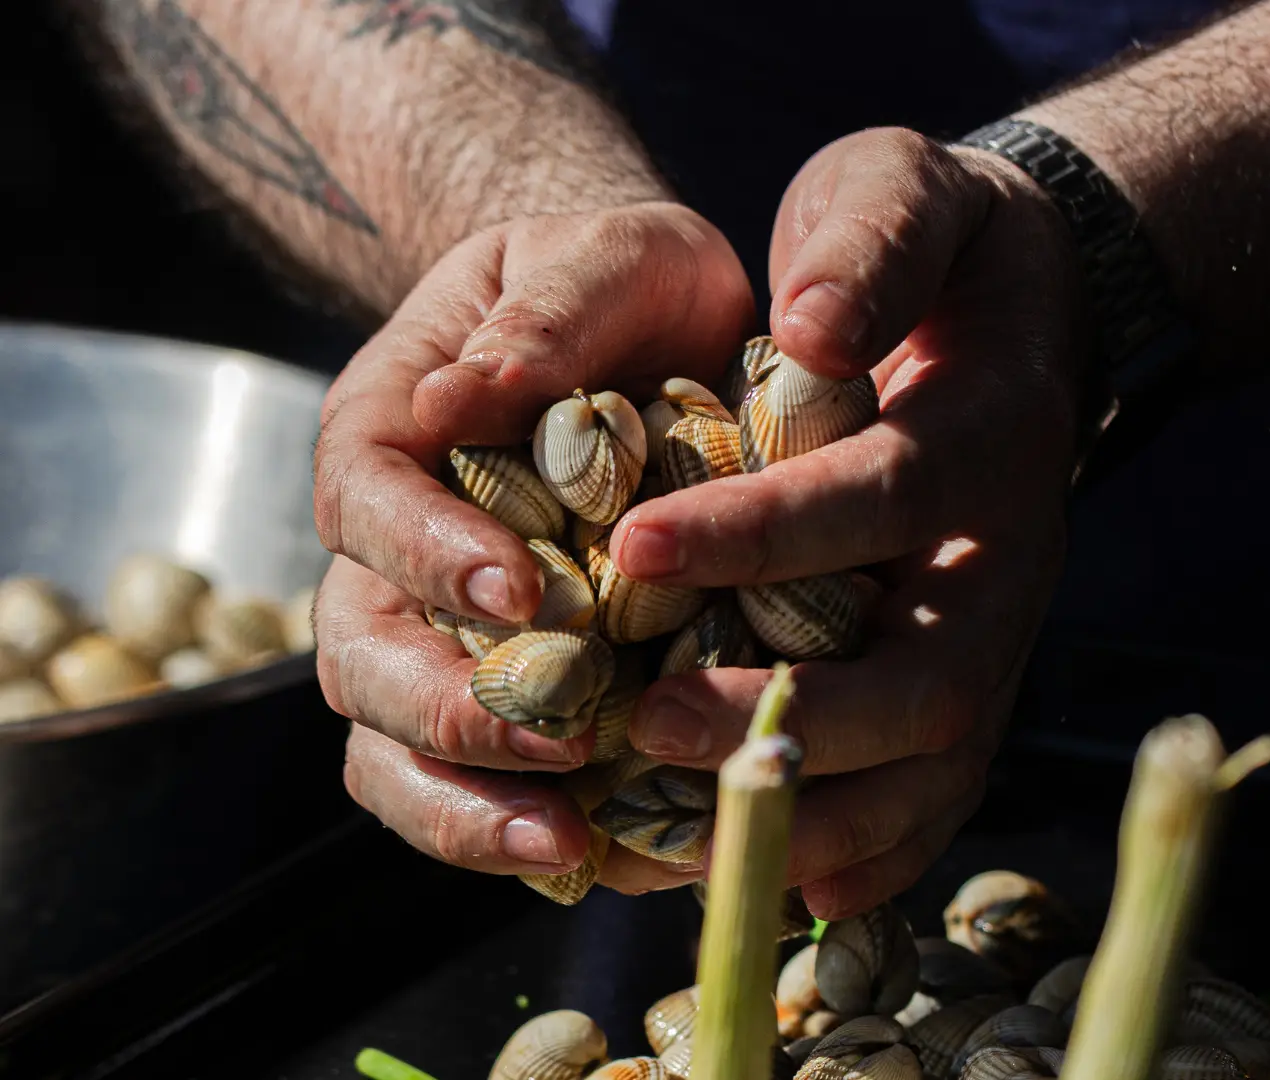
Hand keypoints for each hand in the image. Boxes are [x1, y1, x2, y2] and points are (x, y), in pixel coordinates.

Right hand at [315, 202, 755, 887]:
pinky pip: (471, 779)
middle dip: (448, 711)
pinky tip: (601, 854)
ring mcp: (437, 629)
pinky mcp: (503, 688)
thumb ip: (547, 310)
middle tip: (557, 747)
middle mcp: (393, 545)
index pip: (371, 503)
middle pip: (361, 652)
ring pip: (392, 744)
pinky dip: (516, 825)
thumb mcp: (608, 253)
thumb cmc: (623, 285)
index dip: (431, 556)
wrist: (663, 334)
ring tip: (565, 845)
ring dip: (465, 804)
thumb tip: (470, 390)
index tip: (523, 593)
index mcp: (392, 430)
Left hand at [603, 128, 1085, 915]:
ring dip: (818, 817)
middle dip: (794, 717)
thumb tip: (809, 324)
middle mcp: (1008, 560)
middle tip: (644, 724)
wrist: (1030, 313)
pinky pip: (937, 793)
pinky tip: (767, 884)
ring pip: (939, 766)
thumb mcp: (905, 188)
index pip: (884, 498)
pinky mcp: (973, 684)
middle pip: (932, 678)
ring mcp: (999, 636)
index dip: (769, 531)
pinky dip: (863, 855)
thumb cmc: (936, 249)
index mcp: (991, 437)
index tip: (638, 544)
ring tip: (675, 843)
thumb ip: (870, 237)